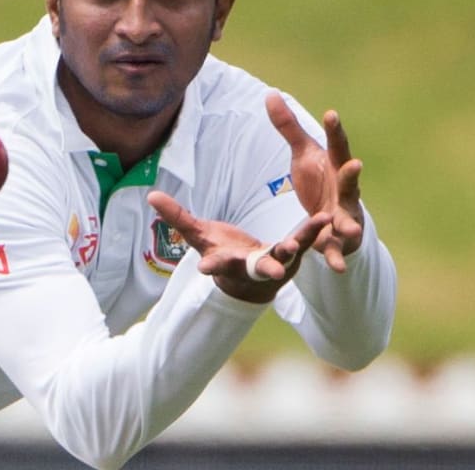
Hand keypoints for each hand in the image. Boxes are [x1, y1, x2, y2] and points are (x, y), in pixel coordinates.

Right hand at [147, 191, 331, 302]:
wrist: (252, 278)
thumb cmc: (223, 253)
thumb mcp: (200, 235)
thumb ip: (177, 217)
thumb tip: (150, 195)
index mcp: (226, 262)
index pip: (215, 264)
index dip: (210, 266)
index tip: (203, 269)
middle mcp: (251, 267)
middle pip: (257, 267)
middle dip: (265, 267)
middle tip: (272, 271)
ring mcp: (275, 262)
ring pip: (286, 254)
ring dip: (295, 246)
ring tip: (300, 240)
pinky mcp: (293, 255)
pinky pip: (305, 242)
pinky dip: (314, 231)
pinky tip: (324, 218)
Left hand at [265, 92, 364, 272]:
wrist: (336, 219)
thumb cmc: (322, 181)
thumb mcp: (303, 154)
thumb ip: (288, 127)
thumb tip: (270, 93)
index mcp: (336, 167)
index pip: (337, 146)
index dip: (335, 131)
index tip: (331, 113)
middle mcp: (345, 191)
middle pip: (350, 182)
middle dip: (353, 175)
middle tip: (355, 164)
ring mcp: (345, 216)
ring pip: (348, 219)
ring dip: (350, 224)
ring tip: (353, 230)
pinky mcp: (338, 240)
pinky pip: (337, 250)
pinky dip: (336, 258)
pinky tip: (334, 267)